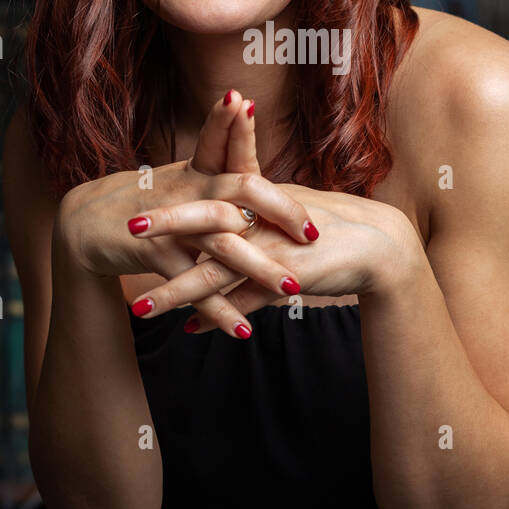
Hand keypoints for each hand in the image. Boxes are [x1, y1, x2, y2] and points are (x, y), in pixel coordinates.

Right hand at [55, 90, 317, 337]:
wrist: (83, 225)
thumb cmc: (141, 201)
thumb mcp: (181, 179)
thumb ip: (215, 165)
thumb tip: (258, 167)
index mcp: (198, 171)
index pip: (228, 143)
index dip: (248, 133)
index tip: (282, 130)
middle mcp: (189, 190)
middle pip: (242, 190)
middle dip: (282, 210)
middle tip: (314, 235)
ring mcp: (172, 222)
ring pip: (223, 243)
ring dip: (260, 268)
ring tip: (294, 290)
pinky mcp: (155, 253)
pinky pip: (193, 284)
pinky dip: (219, 309)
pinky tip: (243, 330)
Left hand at [133, 168, 421, 332]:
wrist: (380, 248)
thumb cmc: (331, 228)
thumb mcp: (288, 211)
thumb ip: (253, 210)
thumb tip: (223, 221)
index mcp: (260, 195)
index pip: (214, 182)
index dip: (181, 179)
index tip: (140, 184)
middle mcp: (264, 218)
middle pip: (208, 220)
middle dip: (166, 225)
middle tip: (128, 228)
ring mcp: (274, 247)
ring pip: (217, 269)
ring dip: (176, 290)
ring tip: (140, 307)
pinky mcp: (288, 277)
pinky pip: (245, 300)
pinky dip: (217, 316)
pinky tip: (189, 329)